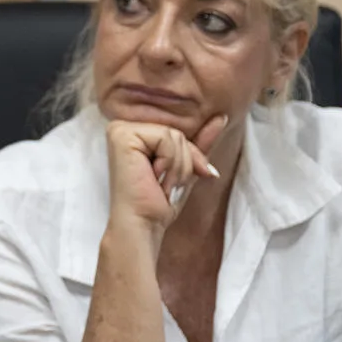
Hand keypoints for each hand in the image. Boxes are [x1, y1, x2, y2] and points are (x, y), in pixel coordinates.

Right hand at [105, 115, 225, 229]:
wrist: (142, 223)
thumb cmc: (159, 201)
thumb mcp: (185, 167)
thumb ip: (198, 143)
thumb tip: (221, 117)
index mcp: (133, 133)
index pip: (176, 133)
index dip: (187, 157)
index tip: (173, 181)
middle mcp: (122, 127)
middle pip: (176, 132)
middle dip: (182, 163)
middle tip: (164, 184)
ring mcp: (119, 130)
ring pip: (174, 135)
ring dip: (176, 166)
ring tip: (158, 183)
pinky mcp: (122, 136)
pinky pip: (165, 138)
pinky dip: (168, 163)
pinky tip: (153, 178)